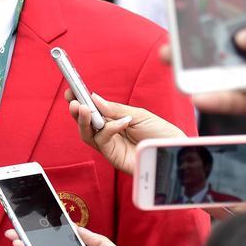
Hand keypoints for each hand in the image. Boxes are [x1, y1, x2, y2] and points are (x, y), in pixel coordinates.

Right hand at [66, 90, 183, 175]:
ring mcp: (109, 145)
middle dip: (76, 111)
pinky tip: (120, 122)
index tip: (71, 90)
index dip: (80, 100)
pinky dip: (109, 129)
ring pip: (87, 133)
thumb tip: (94, 98)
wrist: (174, 150)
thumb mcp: (138, 115)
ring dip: (83, 120)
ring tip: (82, 108)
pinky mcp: (112, 156)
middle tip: (73, 101)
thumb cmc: (160, 133)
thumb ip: (115, 109)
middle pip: (84, 122)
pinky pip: (103, 140)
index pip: (92, 109)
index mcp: (113, 119)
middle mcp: (108, 132)